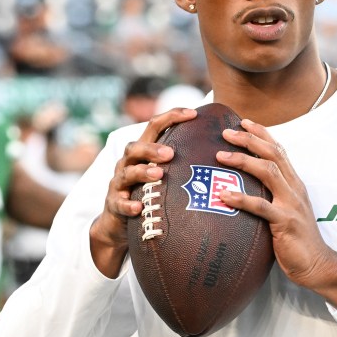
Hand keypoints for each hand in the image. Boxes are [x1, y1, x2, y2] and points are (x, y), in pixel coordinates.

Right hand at [88, 107, 197, 276]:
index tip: (193, 113)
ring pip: (127, 172)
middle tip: (171, 153)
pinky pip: (119, 203)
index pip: (155, 126)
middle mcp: (128, 163)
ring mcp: (119, 183)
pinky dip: (128, 204)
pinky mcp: (114, 204)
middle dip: (152, 148)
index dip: (172, 117)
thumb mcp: (164, 174)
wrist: (120, 223)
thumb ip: (183, 161)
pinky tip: (139, 207)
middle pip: (135, 147)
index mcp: (143, 151)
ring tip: (159, 174)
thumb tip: (222, 150)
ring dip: (143, 172)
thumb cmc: (150, 193)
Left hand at [217, 120, 336, 306]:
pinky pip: (261, 207)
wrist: (318, 265)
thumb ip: (272, 197)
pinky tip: (224, 195)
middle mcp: (295, 189)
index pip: (279, 150)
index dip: (262, 133)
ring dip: (243, 161)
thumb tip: (245, 189)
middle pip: (273, 154)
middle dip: (249, 140)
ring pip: (268, 172)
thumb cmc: (298, 240)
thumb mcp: (287, 211)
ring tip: (220, 156)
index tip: (243, 122)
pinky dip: (241, 199)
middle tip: (226, 132)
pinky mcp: (285, 222)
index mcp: (295, 184)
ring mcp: (291, 204)